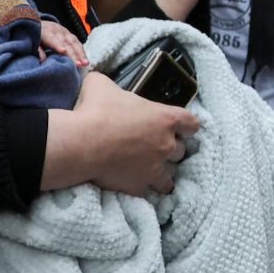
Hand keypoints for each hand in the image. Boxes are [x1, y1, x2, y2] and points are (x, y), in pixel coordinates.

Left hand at [35, 20, 89, 65]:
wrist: (41, 24)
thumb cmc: (36, 36)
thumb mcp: (33, 41)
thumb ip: (38, 49)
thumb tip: (43, 60)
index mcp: (46, 31)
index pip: (53, 38)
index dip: (58, 44)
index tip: (63, 51)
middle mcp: (57, 31)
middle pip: (66, 42)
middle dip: (73, 54)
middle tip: (79, 64)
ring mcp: (66, 32)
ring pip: (74, 42)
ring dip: (81, 54)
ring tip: (85, 63)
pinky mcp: (71, 35)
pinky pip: (78, 43)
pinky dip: (82, 52)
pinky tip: (85, 60)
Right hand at [43, 70, 199, 194]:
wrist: (81, 143)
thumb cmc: (94, 110)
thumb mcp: (102, 85)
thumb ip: (109, 83)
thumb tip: (98, 80)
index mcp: (165, 118)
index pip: (191, 123)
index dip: (187, 126)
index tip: (181, 128)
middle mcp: (166, 144)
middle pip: (180, 151)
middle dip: (169, 150)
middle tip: (154, 148)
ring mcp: (155, 168)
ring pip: (169, 177)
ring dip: (162, 174)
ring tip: (150, 172)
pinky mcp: (140, 186)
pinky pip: (149, 192)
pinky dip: (143, 189)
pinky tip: (135, 186)